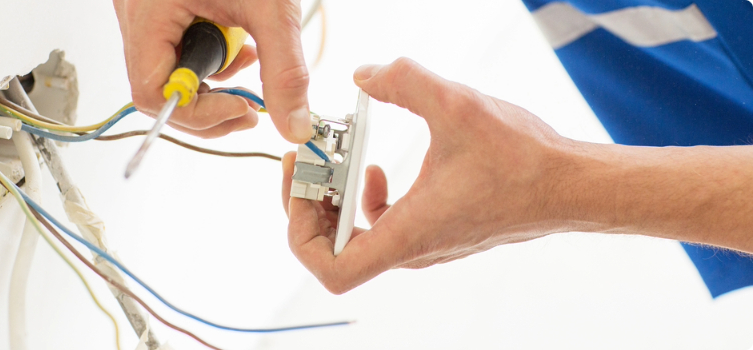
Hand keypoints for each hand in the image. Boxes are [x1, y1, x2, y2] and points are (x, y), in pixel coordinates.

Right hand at [113, 0, 311, 140]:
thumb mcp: (271, 10)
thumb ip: (285, 71)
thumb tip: (293, 124)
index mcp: (148, 14)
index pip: (152, 93)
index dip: (198, 112)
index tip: (241, 109)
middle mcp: (138, 18)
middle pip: (161, 91)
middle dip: (211, 104)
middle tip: (249, 105)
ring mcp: (147, 15)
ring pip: (173, 74)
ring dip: (216, 81)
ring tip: (250, 60)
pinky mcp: (164, 12)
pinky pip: (181, 52)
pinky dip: (214, 60)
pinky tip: (240, 46)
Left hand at [281, 58, 575, 293]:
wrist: (569, 184)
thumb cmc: (523, 159)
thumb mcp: (457, 105)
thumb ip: (404, 81)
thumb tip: (364, 75)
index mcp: (409, 234)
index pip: (332, 269)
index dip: (301, 230)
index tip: (306, 183)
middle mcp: (413, 249)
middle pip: (333, 251)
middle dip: (312, 203)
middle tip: (314, 160)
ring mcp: (424, 245)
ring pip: (356, 239)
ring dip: (336, 200)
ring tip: (340, 160)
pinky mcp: (435, 232)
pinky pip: (381, 228)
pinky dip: (364, 201)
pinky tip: (375, 169)